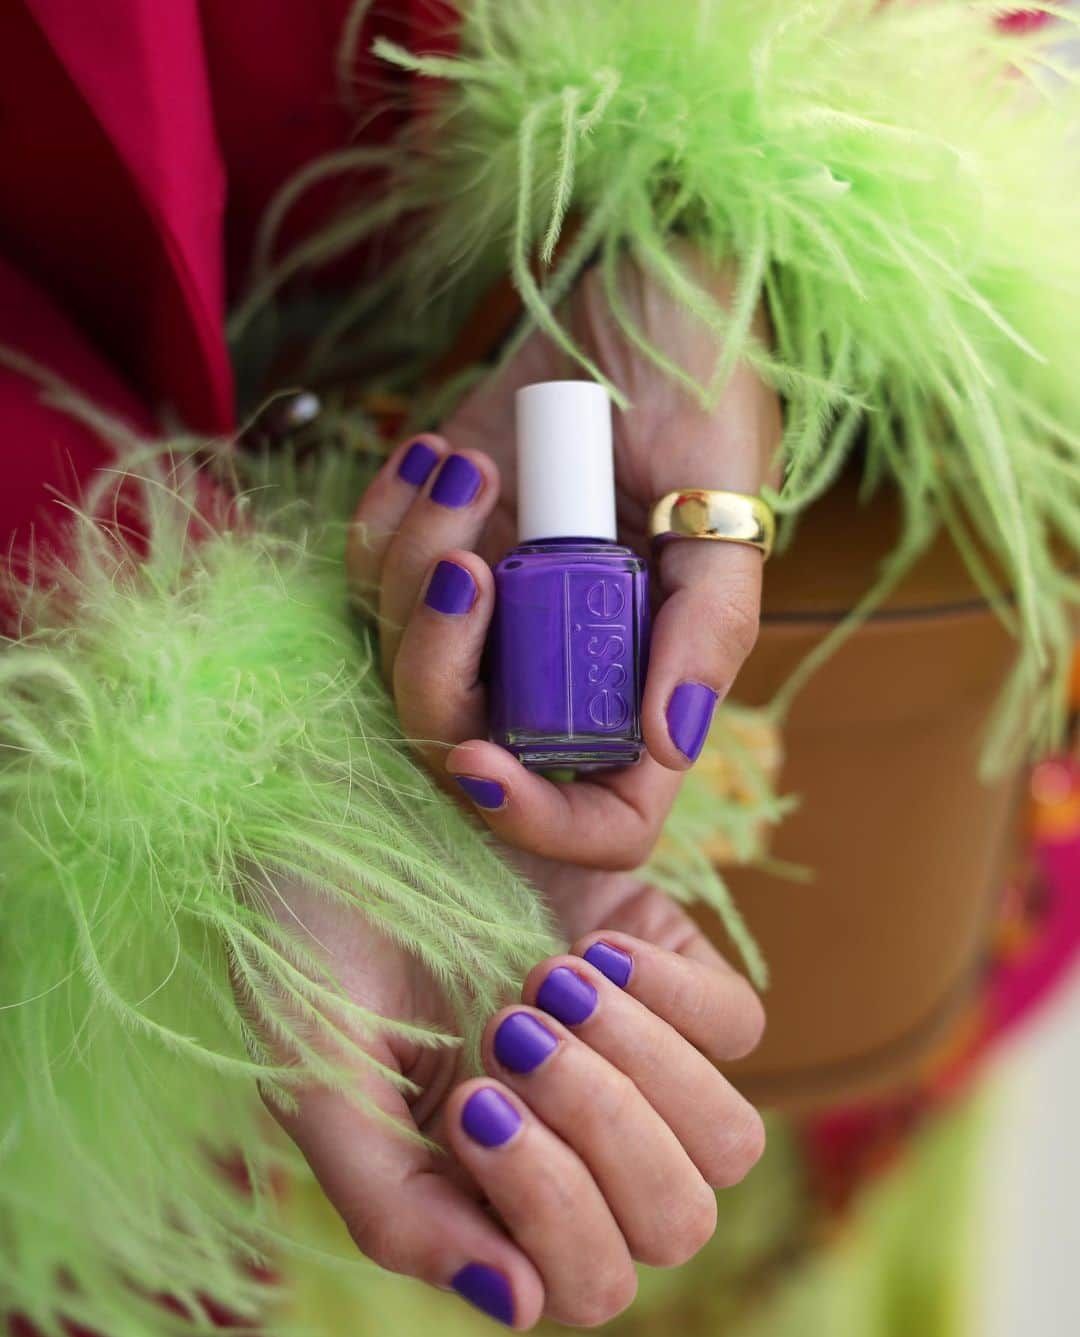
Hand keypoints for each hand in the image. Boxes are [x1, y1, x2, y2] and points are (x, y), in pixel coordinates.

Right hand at [255, 869, 763, 1330]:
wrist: (339, 810)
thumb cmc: (311, 952)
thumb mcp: (322, 1084)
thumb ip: (395, 1207)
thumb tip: (522, 1302)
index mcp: (495, 1194)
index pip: (587, 1282)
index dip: (548, 1209)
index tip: (468, 1100)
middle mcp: (579, 1140)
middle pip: (675, 1220)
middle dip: (598, 1128)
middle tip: (507, 1030)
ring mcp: (632, 1055)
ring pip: (727, 1139)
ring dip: (639, 1066)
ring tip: (546, 983)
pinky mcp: (669, 968)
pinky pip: (738, 1024)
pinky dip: (674, 994)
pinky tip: (592, 948)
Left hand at [348, 241, 780, 867]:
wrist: (635, 293)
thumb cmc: (700, 391)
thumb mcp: (721, 507)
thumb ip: (706, 631)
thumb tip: (671, 746)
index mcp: (645, 677)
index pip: (601, 817)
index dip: (538, 823)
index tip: (480, 762)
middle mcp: (561, 661)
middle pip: (466, 744)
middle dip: (436, 666)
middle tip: (465, 562)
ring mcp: (492, 608)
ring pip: (400, 656)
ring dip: (411, 564)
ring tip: (468, 465)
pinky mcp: (436, 542)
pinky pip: (365, 573)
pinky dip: (384, 517)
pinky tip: (434, 452)